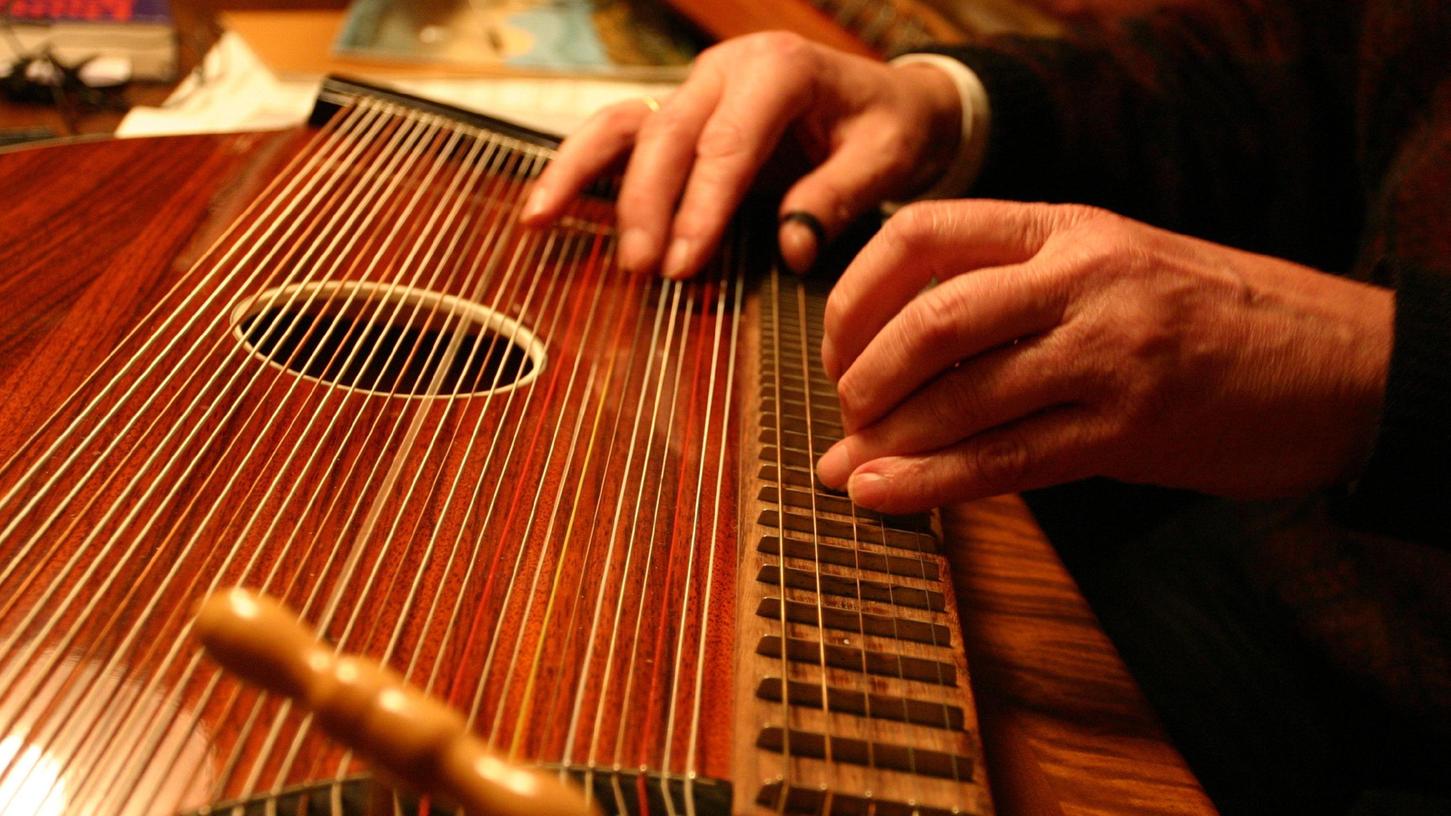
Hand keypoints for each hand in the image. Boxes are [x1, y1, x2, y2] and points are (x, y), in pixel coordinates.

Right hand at [519, 32, 962, 278]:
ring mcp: (696, 89)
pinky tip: (544, 207)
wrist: (889, 103)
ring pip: (625, 123)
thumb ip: (837, 199)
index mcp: (781, 68)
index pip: (729, 141)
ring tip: (543, 219)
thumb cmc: (889, 129)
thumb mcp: (886, 159)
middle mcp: (727, 70)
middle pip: (668, 133)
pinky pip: (619, 136)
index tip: (683, 262)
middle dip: (647, 203)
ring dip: (585, 175)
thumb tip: (790, 251)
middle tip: (642, 268)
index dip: (702, 205)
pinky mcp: (679, 114)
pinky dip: (580, 169)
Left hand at [815, 201, 1393, 512]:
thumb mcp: (1112, 265)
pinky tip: (881, 496)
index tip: (837, 345)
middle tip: (845, 412)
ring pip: (962, 396)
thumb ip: (1014, 290)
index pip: (922, 233)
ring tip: (847, 466)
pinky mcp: (1131, 430)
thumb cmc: (1210, 316)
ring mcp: (1110, 353)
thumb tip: (891, 352)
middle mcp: (1085, 277)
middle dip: (862, 374)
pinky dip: (931, 483)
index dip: (855, 293)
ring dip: (887, 438)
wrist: (1342, 365)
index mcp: (1068, 225)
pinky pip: (1006, 461)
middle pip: (929, 318)